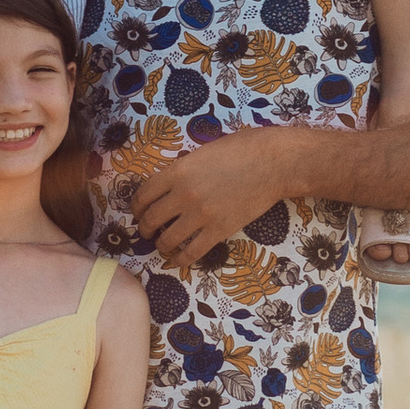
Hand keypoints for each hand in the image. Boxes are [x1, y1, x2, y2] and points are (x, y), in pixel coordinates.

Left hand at [131, 126, 296, 266]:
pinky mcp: (219, 230)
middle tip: (146, 231)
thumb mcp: (203, 151)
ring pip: (168, 239)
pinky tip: (178, 259)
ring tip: (163, 244)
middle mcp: (184, 195)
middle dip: (144, 228)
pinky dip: (180, 259)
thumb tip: (171, 180)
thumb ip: (183, 168)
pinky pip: (192, 252)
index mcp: (177, 171)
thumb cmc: (242, 149)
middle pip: (151, 218)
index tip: (137, 212)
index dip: (136, 206)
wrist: (273, 163)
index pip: (143, 194)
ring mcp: (201, 215)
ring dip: (160, 245)